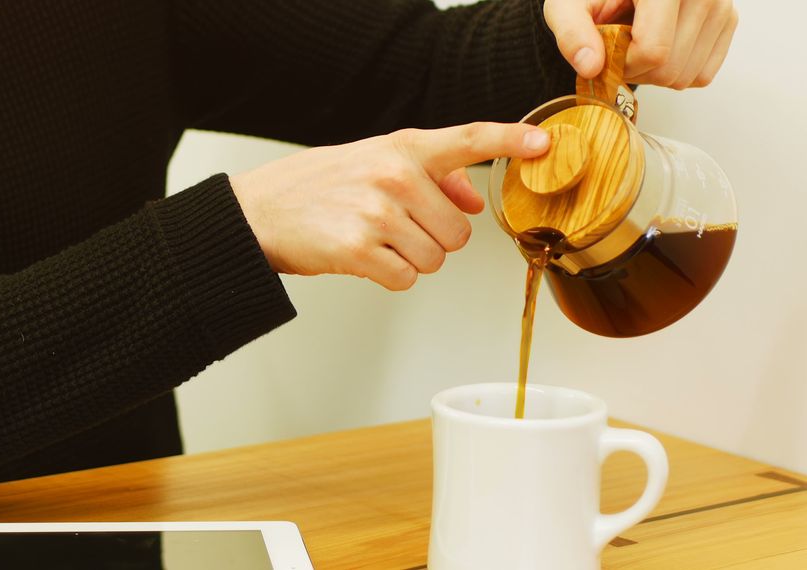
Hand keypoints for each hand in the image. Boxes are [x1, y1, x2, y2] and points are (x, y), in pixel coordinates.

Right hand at [229, 123, 549, 289]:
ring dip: (412, 259)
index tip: (544, 144)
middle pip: (460, 232)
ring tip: (376, 240)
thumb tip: (475, 198)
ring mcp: (378, 213)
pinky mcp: (360, 250)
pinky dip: (390, 276)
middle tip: (397, 228)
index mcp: (404, 149)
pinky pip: (406, 279)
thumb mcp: (377, 163)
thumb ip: (434, 177)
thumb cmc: (322, 186)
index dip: (510, 141)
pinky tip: (364, 257)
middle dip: (436, 238)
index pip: (468, 140)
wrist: (261, 210)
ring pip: (437, 259)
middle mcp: (395, 176)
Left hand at [543, 0, 738, 88]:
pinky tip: (661, 44)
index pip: (654, 51)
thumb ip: (572, 33)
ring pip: (687, 75)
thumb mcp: (568, 6)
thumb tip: (591, 67)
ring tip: (639, 41)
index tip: (607, 49)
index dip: (622, 64)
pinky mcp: (728, 20)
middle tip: (621, 47)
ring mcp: (721, 5)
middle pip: (671, 68)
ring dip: (655, 72)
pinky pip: (702, 73)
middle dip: (637, 70)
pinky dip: (677, 70)